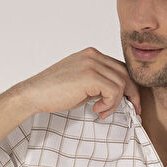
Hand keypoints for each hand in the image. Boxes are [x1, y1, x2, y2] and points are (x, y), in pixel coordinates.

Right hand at [15, 47, 141, 116]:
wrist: (34, 94)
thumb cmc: (54, 92)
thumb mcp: (82, 84)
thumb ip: (99, 84)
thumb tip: (118, 94)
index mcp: (92, 55)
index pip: (120, 68)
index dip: (129, 87)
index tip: (132, 103)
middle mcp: (93, 55)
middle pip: (125, 74)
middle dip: (132, 95)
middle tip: (132, 111)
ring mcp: (92, 64)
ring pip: (121, 84)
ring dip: (115, 103)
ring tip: (101, 111)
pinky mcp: (90, 76)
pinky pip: (114, 91)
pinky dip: (110, 104)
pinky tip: (97, 110)